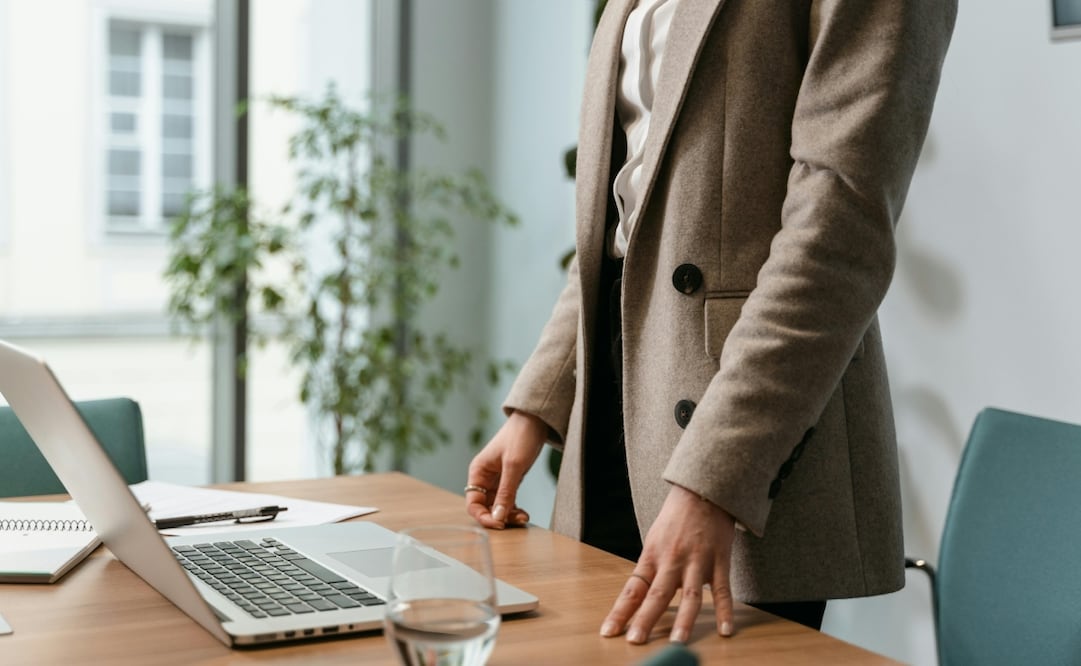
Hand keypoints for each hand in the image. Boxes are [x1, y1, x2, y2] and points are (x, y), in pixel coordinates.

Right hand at [465, 411, 546, 528]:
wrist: (535, 420)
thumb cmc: (520, 436)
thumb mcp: (513, 466)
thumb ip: (505, 493)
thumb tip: (497, 518)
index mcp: (478, 471)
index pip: (473, 503)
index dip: (483, 516)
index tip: (499, 524)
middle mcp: (484, 478)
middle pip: (485, 507)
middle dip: (498, 517)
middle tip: (516, 522)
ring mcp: (497, 480)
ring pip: (497, 506)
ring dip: (508, 515)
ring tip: (523, 517)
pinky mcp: (510, 480)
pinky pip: (507, 500)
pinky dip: (514, 509)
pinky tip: (523, 513)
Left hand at [600, 485, 736, 643]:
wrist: (702, 490)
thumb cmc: (676, 517)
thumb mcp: (655, 540)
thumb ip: (650, 569)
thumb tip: (639, 598)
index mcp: (652, 556)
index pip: (632, 589)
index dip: (620, 611)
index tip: (609, 631)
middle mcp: (672, 560)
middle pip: (657, 595)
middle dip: (645, 619)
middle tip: (636, 641)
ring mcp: (697, 561)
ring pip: (690, 595)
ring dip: (684, 620)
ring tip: (677, 642)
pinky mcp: (719, 560)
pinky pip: (723, 590)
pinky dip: (725, 611)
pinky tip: (725, 630)